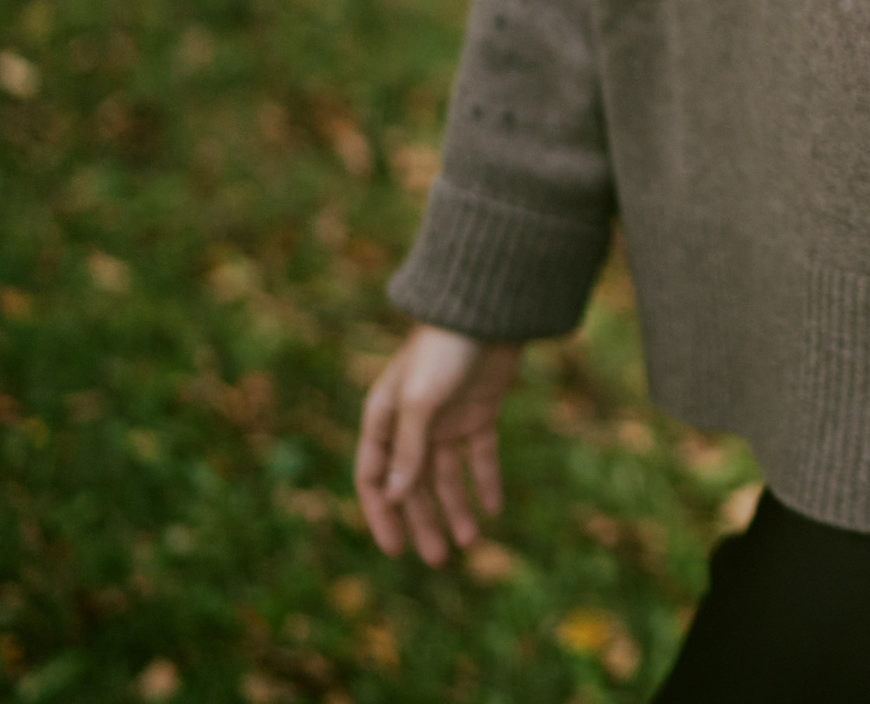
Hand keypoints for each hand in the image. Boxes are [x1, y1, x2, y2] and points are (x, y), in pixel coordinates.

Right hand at [355, 324, 521, 566]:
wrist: (490, 309)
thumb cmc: (445, 349)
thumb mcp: (421, 401)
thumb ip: (409, 449)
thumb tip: (395, 497)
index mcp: (384, 418)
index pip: (374, 477)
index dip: (383, 514)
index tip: (396, 550)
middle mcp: (412, 422)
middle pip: (413, 484)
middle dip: (424, 522)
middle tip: (439, 560)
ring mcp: (447, 418)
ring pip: (447, 475)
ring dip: (457, 508)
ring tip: (471, 543)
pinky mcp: (480, 410)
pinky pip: (480, 455)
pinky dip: (486, 481)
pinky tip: (494, 509)